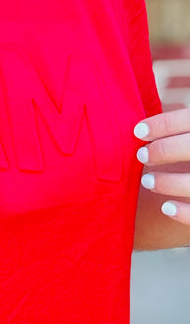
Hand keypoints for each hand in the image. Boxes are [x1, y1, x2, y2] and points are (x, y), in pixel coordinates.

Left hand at [135, 108, 189, 223]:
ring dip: (169, 182)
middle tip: (142, 155)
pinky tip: (166, 207)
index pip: (189, 119)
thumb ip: (184, 122)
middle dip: (164, 150)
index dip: (163, 124)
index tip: (138, 131)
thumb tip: (156, 111)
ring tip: (147, 181)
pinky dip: (185, 212)